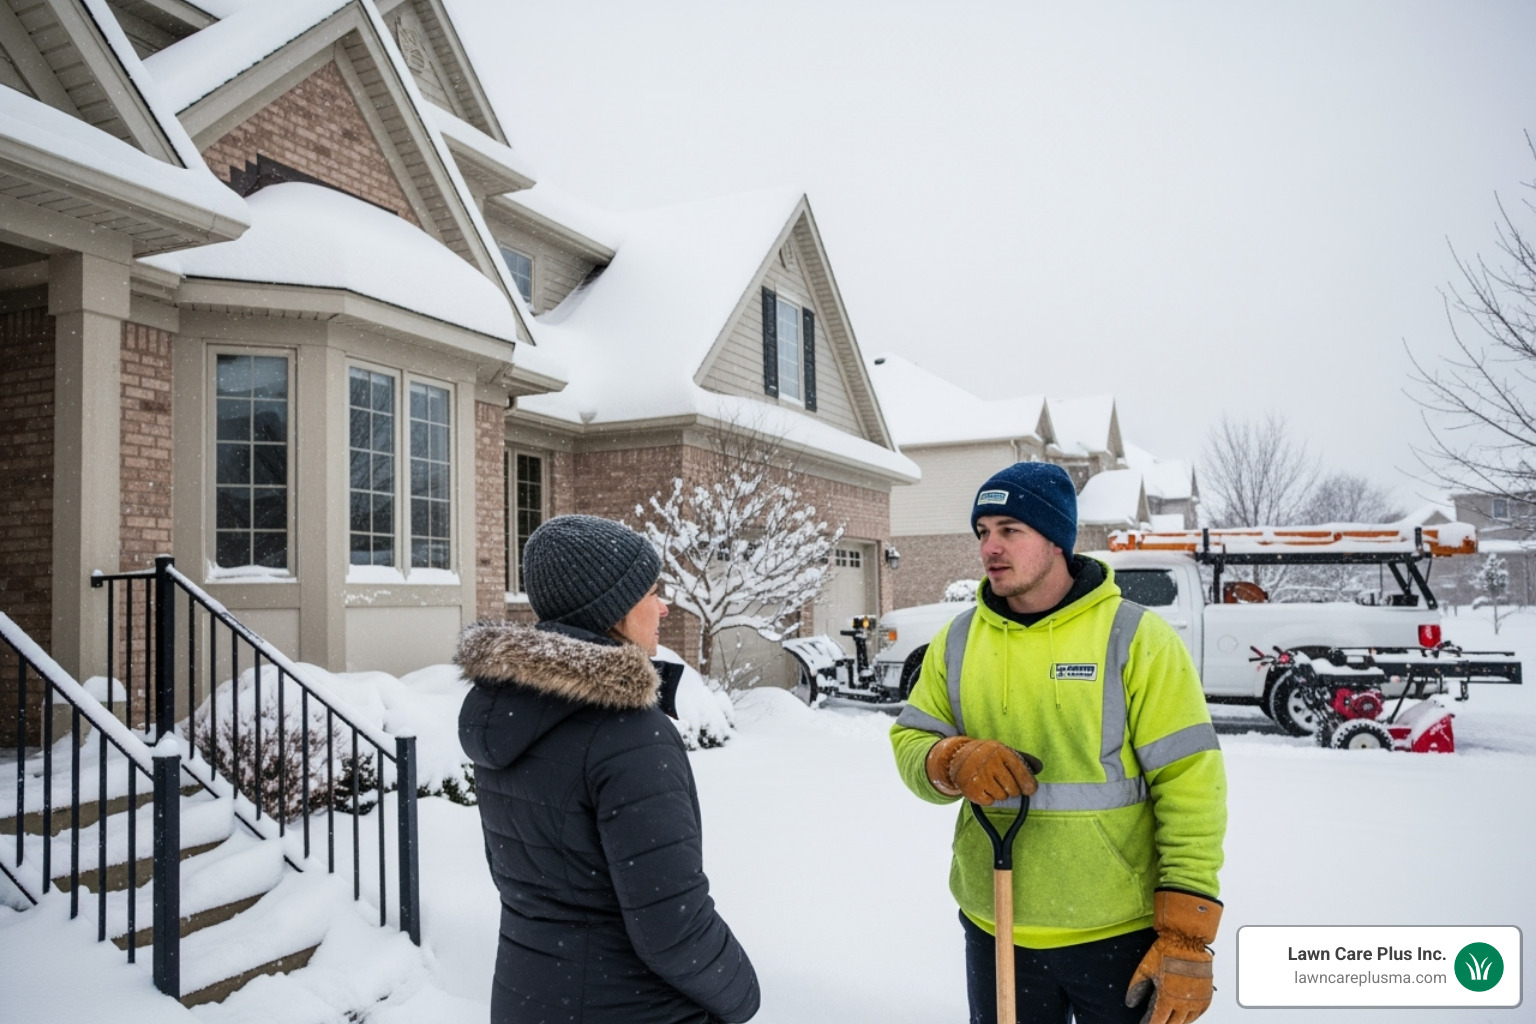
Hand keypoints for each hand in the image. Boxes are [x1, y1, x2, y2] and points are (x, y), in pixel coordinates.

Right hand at [925, 736, 1040, 803]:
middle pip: (1013, 789)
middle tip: (1004, 783)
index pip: (1022, 772)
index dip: (1029, 784)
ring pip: (1002, 797)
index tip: (1030, 790)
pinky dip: (988, 798)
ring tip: (991, 783)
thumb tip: (1039, 767)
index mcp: (1001, 751)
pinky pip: (989, 802)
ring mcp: (980, 776)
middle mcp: (990, 763)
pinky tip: (983, 788)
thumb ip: (1022, 759)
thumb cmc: (986, 755)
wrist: (956, 756)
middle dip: (1012, 790)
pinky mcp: (971, 789)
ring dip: (999, 793)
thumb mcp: (1003, 751)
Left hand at [1125, 890, 1222, 1023]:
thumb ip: (1136, 988)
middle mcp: (1183, 1003)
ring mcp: (1197, 1000)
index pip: (1158, 1020)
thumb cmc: (1166, 951)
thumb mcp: (1145, 968)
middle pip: (1173, 1023)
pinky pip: (1199, 1012)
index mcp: (1167, 998)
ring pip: (1187, 1020)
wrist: (1186, 939)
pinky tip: (1185, 1015)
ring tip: (1169, 1021)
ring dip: (1177, 1022)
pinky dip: (1191, 1017)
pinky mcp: (1206, 994)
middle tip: (1157, 1022)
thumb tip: (1130, 1002)